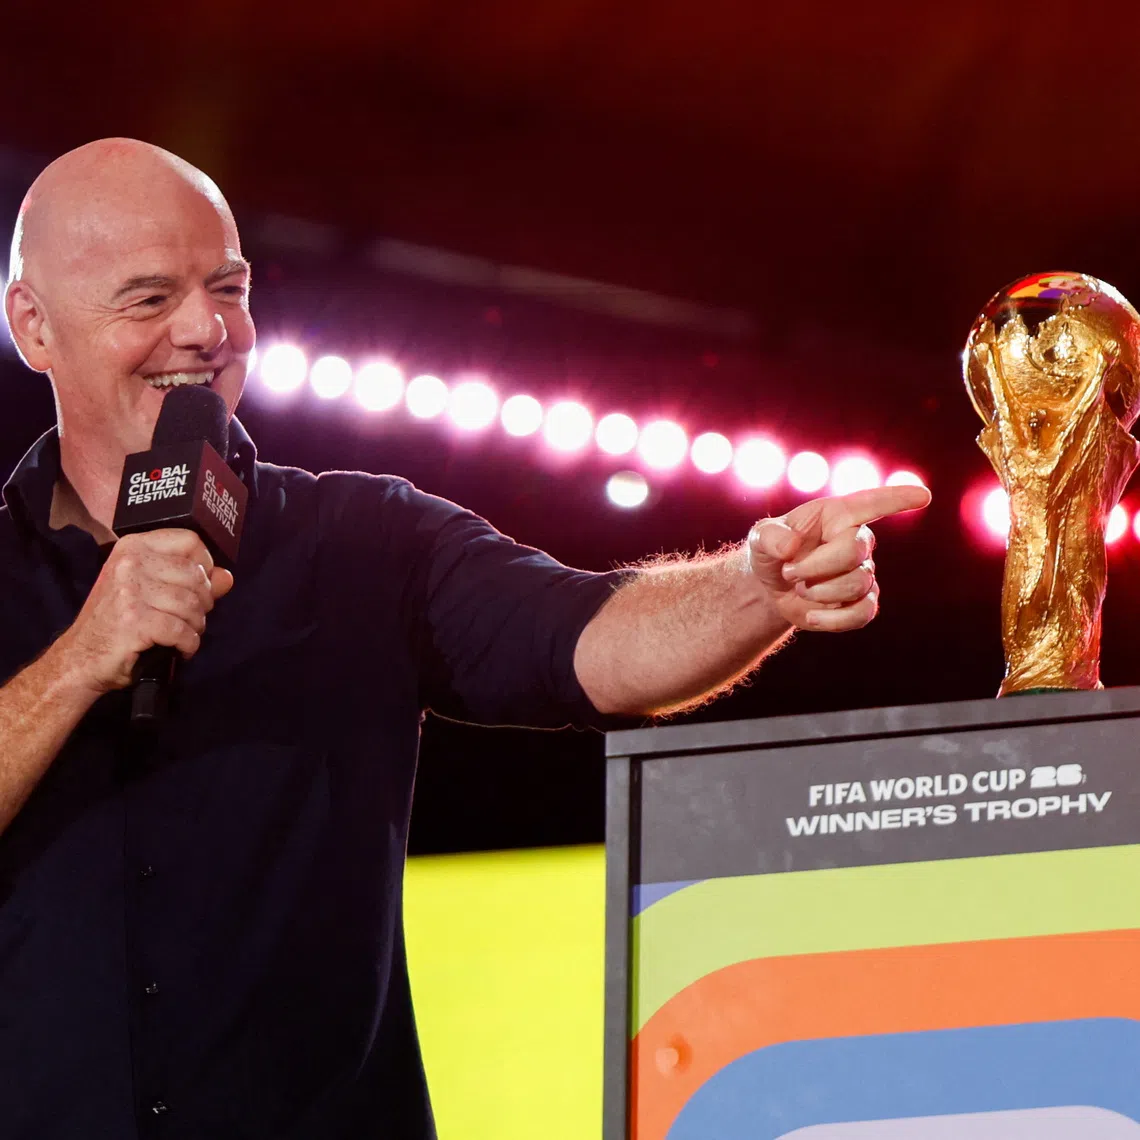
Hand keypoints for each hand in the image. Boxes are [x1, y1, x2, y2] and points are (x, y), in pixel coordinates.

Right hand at [55, 529, 233, 694]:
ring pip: (192, 604)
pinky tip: (180, 649)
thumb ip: (191, 581)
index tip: (200, 585)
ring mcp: (130, 591)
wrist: (81, 658)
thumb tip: (226, 577)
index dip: (205, 564)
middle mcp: (130, 563)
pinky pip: (182, 631)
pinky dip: (188, 644)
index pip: (190, 540)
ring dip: (196, 625)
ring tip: (184, 634)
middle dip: (203, 602)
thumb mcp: (150, 591)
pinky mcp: (135, 620)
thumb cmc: (117, 622)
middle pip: (196, 575)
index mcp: (133, 547)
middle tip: (191, 618)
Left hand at [747, 484, 930, 631]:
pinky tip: (812, 617)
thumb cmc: (772, 550)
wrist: (770, 585)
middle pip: (855, 550)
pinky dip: (834, 620)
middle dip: (817, 565)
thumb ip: (769, 537)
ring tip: (799, 588)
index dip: (896, 499)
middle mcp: (857, 540)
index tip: (923, 495)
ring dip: (821, 591)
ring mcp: (862, 572)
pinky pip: (864, 613)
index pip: (872, 503)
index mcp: (837, 515)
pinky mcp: (861, 602)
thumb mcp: (760, 538)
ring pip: (858, 583)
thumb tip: (791, 547)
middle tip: (790, 572)